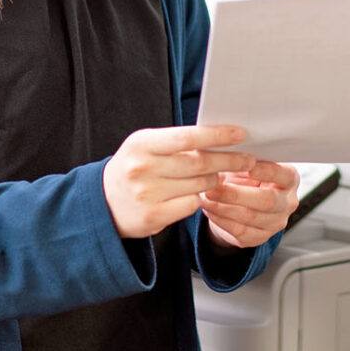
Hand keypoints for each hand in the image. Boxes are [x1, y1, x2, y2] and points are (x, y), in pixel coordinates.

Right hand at [103, 125, 255, 239]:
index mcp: (142, 144)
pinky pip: (191, 204)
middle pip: (199, 163)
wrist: (102, 203)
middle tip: (247, 159)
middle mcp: (143, 168)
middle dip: (228, 160)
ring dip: (215, 180)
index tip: (240, 134)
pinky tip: (198, 193)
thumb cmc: (133, 168)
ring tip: (218, 175)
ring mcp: (147, 194)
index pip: (187, 137)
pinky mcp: (153, 216)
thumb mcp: (146, 147)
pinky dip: (200, 198)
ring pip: (199, 184)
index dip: (217, 135)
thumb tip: (219, 136)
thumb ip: (177, 142)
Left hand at [202, 160, 300, 248]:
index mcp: (290, 179)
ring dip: (223, 208)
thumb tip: (226, 157)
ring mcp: (276, 223)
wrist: (244, 203)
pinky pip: (240, 231)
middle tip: (212, 188)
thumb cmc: (247, 176)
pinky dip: (221, 219)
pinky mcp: (260, 237)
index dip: (266, 171)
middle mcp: (288, 202)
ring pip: (250, 218)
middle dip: (236, 194)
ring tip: (205, 198)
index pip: (283, 175)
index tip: (247, 164)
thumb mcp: (248, 165)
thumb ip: (243, 161)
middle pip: (266, 200)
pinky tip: (209, 209)